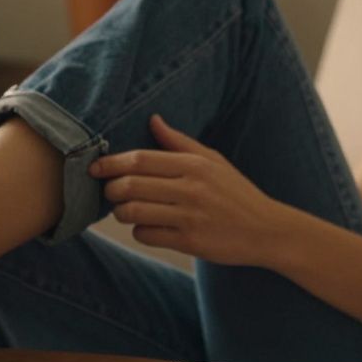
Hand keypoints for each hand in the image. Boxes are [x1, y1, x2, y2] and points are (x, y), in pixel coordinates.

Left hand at [88, 114, 288, 266]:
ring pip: (133, 212)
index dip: (111, 163)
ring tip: (127, 210)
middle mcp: (191, 188)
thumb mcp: (213, 161)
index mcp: (194, 165)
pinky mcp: (190, 242)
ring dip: (122, 212)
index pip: (140, 159)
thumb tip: (153, 119)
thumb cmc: (236, 193)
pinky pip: (147, 235)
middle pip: (130, 185)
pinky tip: (150, 227)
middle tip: (110, 191)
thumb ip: (180, 142)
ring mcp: (190, 217)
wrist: (266, 230)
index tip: (95, 167)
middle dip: (111, 189)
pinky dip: (140, 231)